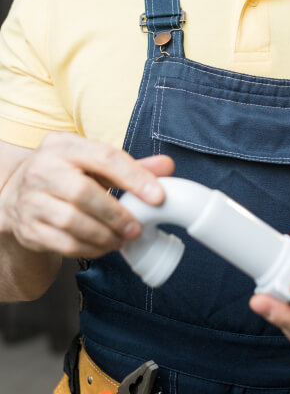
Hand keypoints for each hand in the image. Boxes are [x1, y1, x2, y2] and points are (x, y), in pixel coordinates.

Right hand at [0, 132, 173, 258]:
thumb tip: (167, 166)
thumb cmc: (66, 174)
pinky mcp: (28, 227)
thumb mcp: (94, 163)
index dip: (134, 177)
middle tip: (136, 228)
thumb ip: (131, 166)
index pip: (104, 157)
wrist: (18, 194)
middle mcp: (43, 168)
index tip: (157, 196)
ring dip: (103, 235)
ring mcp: (31, 199)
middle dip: (116, 214)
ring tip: (121, 239)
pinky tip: (102, 247)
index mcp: (64, 145)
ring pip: (71, 221)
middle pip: (83, 193)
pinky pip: (61, 243)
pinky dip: (87, 248)